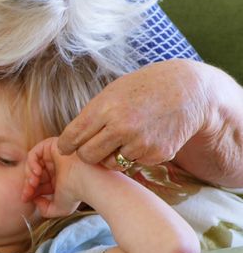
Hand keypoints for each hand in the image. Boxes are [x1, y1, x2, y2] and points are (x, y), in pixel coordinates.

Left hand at [23, 137, 89, 217]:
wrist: (87, 182)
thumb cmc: (77, 194)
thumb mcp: (59, 208)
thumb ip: (45, 209)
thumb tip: (34, 201)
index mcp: (58, 179)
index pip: (38, 183)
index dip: (29, 191)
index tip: (25, 199)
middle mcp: (57, 167)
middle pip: (34, 173)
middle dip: (28, 184)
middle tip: (28, 192)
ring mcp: (55, 156)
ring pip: (33, 163)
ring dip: (29, 174)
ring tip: (34, 183)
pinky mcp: (54, 146)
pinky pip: (35, 152)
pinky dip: (31, 162)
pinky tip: (37, 173)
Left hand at [57, 60, 206, 169]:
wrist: (188, 91)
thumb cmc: (143, 89)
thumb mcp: (113, 93)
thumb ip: (93, 115)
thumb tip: (70, 139)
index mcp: (105, 108)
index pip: (72, 136)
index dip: (65, 145)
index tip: (65, 148)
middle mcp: (121, 127)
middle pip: (87, 156)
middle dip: (86, 154)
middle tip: (91, 147)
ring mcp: (140, 143)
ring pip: (110, 163)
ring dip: (111, 156)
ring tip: (121, 139)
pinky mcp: (156, 154)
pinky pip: (133, 163)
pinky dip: (134, 155)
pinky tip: (143, 138)